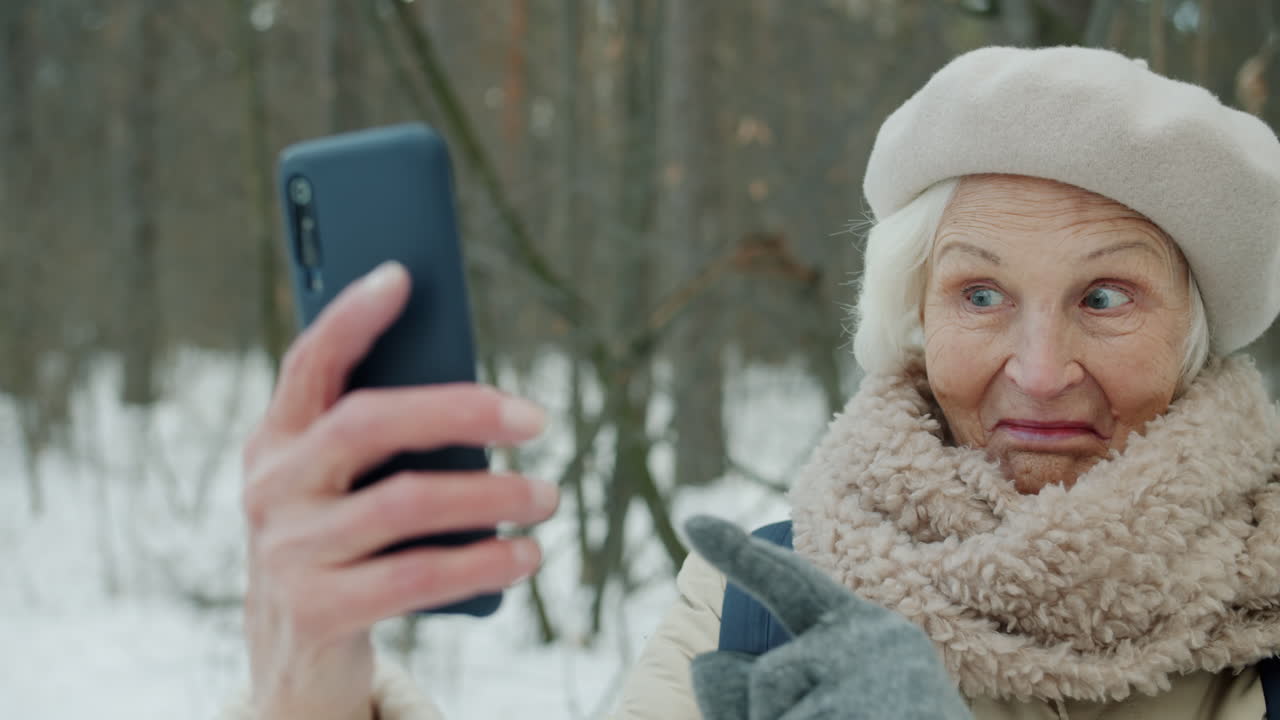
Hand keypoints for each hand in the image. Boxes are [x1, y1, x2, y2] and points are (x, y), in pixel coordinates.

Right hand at [241, 262, 558, 719]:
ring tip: (547, 495)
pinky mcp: (316, 612)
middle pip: (367, 423)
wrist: (294, 662)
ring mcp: (288, 551)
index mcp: (276, 442)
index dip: (350, 316)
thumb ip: (382, 442)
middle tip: (535, 417)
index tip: (401, 275)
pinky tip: (526, 555)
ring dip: (494, 496)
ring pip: (406, 502)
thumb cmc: (340, 549)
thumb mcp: (342, 489)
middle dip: (460, 410)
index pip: (308, 364)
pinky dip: (486, 561)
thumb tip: (480, 401)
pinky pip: (418, 575)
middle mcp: (272, 488)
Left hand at [684, 516, 971, 719]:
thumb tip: (702, 663)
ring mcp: (873, 679)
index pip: (794, 584)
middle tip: (846, 714)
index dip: (741, 556)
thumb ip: (757, 689)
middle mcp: (874, 640)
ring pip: (774, 717)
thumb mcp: (826, 709)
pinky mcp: (863, 713)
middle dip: (773, 715)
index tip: (692, 522)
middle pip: (769, 679)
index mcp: (868, 631)